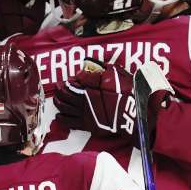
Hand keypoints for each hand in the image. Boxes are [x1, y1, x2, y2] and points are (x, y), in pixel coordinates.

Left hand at [54, 63, 171, 139]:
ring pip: (64, 106)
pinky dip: (62, 118)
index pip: (73, 82)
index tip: (69, 80)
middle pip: (65, 93)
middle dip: (60, 89)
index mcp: (90, 86)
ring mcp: (85, 112)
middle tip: (58, 87)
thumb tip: (94, 65)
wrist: (134, 115)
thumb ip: (104, 69)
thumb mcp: (118, 74)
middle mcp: (84, 99)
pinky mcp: (87, 125)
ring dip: (58, 101)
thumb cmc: (128, 93)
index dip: (69, 81)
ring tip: (56, 99)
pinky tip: (59, 115)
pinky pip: (69, 122)